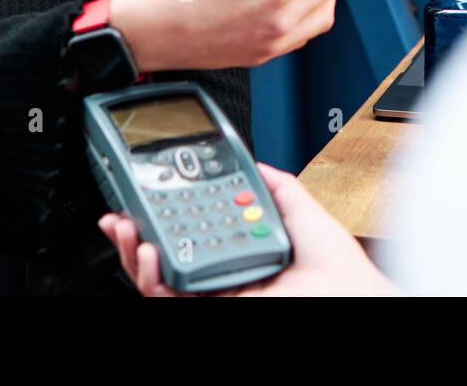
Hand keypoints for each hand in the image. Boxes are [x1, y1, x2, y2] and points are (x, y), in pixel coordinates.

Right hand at [98, 162, 401, 295]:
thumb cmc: (336, 267)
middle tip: (119, 212)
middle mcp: (222, 271)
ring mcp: (215, 291)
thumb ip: (274, 185)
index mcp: (239, 247)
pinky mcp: (213, 305)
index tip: (144, 194)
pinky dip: (152, 277)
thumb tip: (254, 162)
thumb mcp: (299, 208)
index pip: (190, 230)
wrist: (348, 294)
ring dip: (133, 252)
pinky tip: (149, 254)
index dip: (162, 214)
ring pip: (158, 277)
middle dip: (133, 232)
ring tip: (128, 230)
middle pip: (165, 252)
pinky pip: (170, 296)